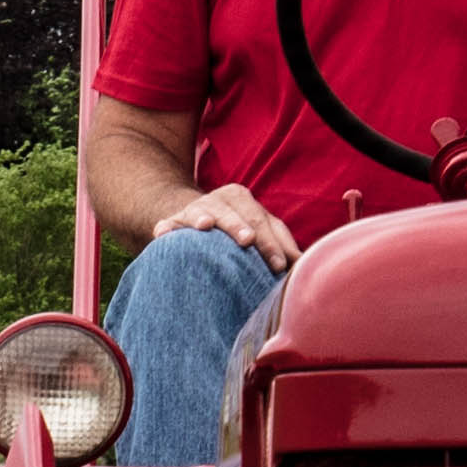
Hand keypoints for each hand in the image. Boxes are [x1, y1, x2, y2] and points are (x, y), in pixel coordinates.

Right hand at [150, 184, 302, 272]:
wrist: (198, 221)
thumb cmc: (239, 230)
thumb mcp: (262, 232)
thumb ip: (282, 245)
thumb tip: (304, 264)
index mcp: (243, 200)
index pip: (260, 221)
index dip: (270, 243)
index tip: (278, 266)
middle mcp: (218, 199)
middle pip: (234, 215)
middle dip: (241, 228)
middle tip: (247, 241)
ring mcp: (194, 209)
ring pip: (201, 212)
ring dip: (203, 217)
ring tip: (205, 225)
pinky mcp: (172, 222)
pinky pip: (168, 225)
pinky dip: (165, 229)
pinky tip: (162, 234)